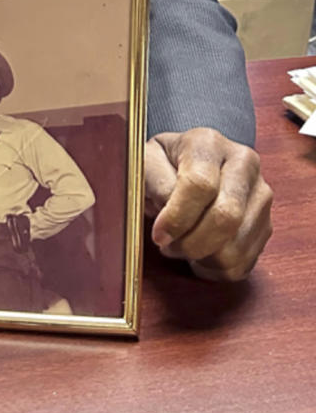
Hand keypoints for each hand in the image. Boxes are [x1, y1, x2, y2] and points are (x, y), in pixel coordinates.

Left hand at [145, 128, 272, 280]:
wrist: (187, 166)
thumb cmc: (163, 166)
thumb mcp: (146, 163)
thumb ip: (154, 183)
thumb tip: (169, 214)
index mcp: (209, 144)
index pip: (200, 184)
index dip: (177, 217)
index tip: (159, 235)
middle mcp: (243, 164)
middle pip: (226, 217)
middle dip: (191, 243)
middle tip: (168, 246)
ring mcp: (260, 195)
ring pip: (236, 246)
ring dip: (202, 258)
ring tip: (181, 246)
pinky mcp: (265, 225)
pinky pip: (243, 262)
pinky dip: (216, 269)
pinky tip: (200, 254)